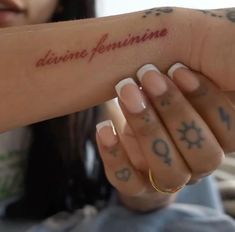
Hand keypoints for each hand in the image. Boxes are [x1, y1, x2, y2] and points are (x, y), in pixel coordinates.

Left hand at [96, 63, 234, 210]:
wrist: (139, 138)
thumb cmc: (163, 104)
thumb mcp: (181, 88)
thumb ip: (190, 79)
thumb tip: (194, 55)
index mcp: (215, 142)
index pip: (229, 131)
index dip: (206, 99)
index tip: (178, 68)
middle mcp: (195, 166)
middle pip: (202, 155)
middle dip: (174, 111)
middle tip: (148, 74)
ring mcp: (165, 181)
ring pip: (167, 171)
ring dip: (146, 128)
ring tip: (126, 91)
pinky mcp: (137, 186)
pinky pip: (128, 181)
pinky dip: (114, 154)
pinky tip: (104, 126)